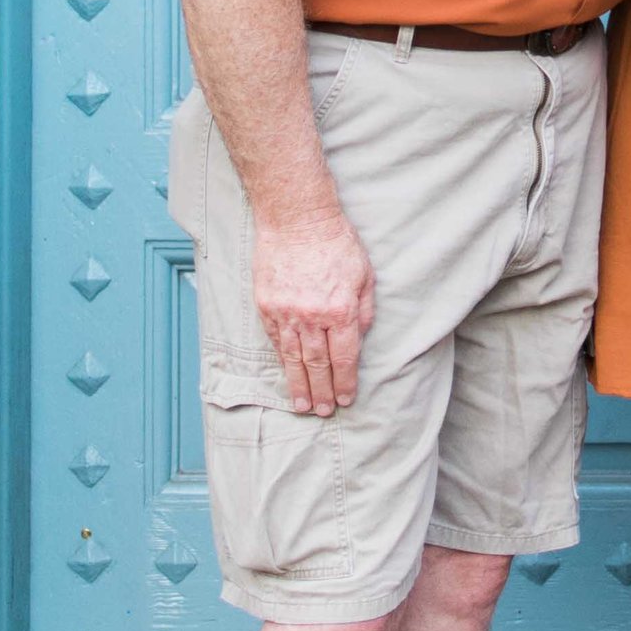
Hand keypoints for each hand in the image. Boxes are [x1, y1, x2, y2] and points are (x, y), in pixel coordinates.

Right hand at [252, 198, 375, 415]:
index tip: (345, 399)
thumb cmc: (336, 242)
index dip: (344, 382)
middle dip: (322, 392)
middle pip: (317, 365)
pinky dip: (281, 359)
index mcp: (340, 310)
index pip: (344, 358)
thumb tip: (358, 338)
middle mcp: (312, 317)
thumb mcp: (364, 274)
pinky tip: (287, 372)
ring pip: (292, 358)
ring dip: (298, 384)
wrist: (296, 218)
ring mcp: (286, 313)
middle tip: (322, 411)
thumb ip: (363, 310)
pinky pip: (275, 340)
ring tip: (302, 405)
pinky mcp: (266, 306)